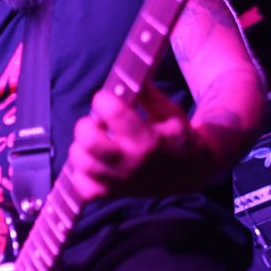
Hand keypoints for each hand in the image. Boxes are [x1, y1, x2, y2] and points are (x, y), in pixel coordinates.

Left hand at [68, 84, 211, 200]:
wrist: (190, 172)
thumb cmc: (175, 136)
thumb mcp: (170, 111)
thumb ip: (147, 94)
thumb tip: (127, 76)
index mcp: (148, 138)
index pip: (113, 113)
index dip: (103, 100)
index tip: (105, 99)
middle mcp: (132, 162)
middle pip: (89, 141)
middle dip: (86, 125)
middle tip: (96, 124)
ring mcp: (120, 181)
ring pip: (82, 163)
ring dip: (80, 148)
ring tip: (93, 142)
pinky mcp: (113, 194)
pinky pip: (83, 188)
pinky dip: (80, 174)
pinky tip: (92, 162)